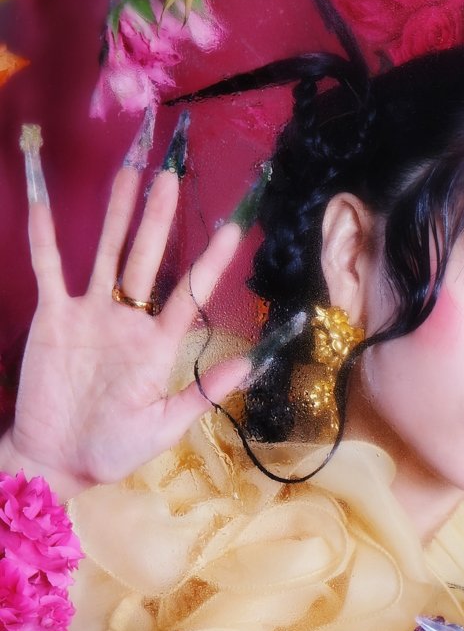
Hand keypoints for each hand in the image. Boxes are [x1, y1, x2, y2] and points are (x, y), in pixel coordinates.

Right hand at [9, 149, 251, 492]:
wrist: (58, 461)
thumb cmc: (114, 448)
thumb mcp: (165, 426)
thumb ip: (205, 393)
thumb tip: (254, 363)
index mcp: (158, 345)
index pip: (190, 293)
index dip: (211, 260)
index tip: (236, 227)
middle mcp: (127, 320)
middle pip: (147, 256)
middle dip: (159, 216)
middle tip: (173, 171)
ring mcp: (88, 313)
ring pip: (106, 252)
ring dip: (117, 212)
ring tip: (130, 170)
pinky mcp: (53, 317)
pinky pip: (48, 266)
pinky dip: (45, 232)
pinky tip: (41, 196)